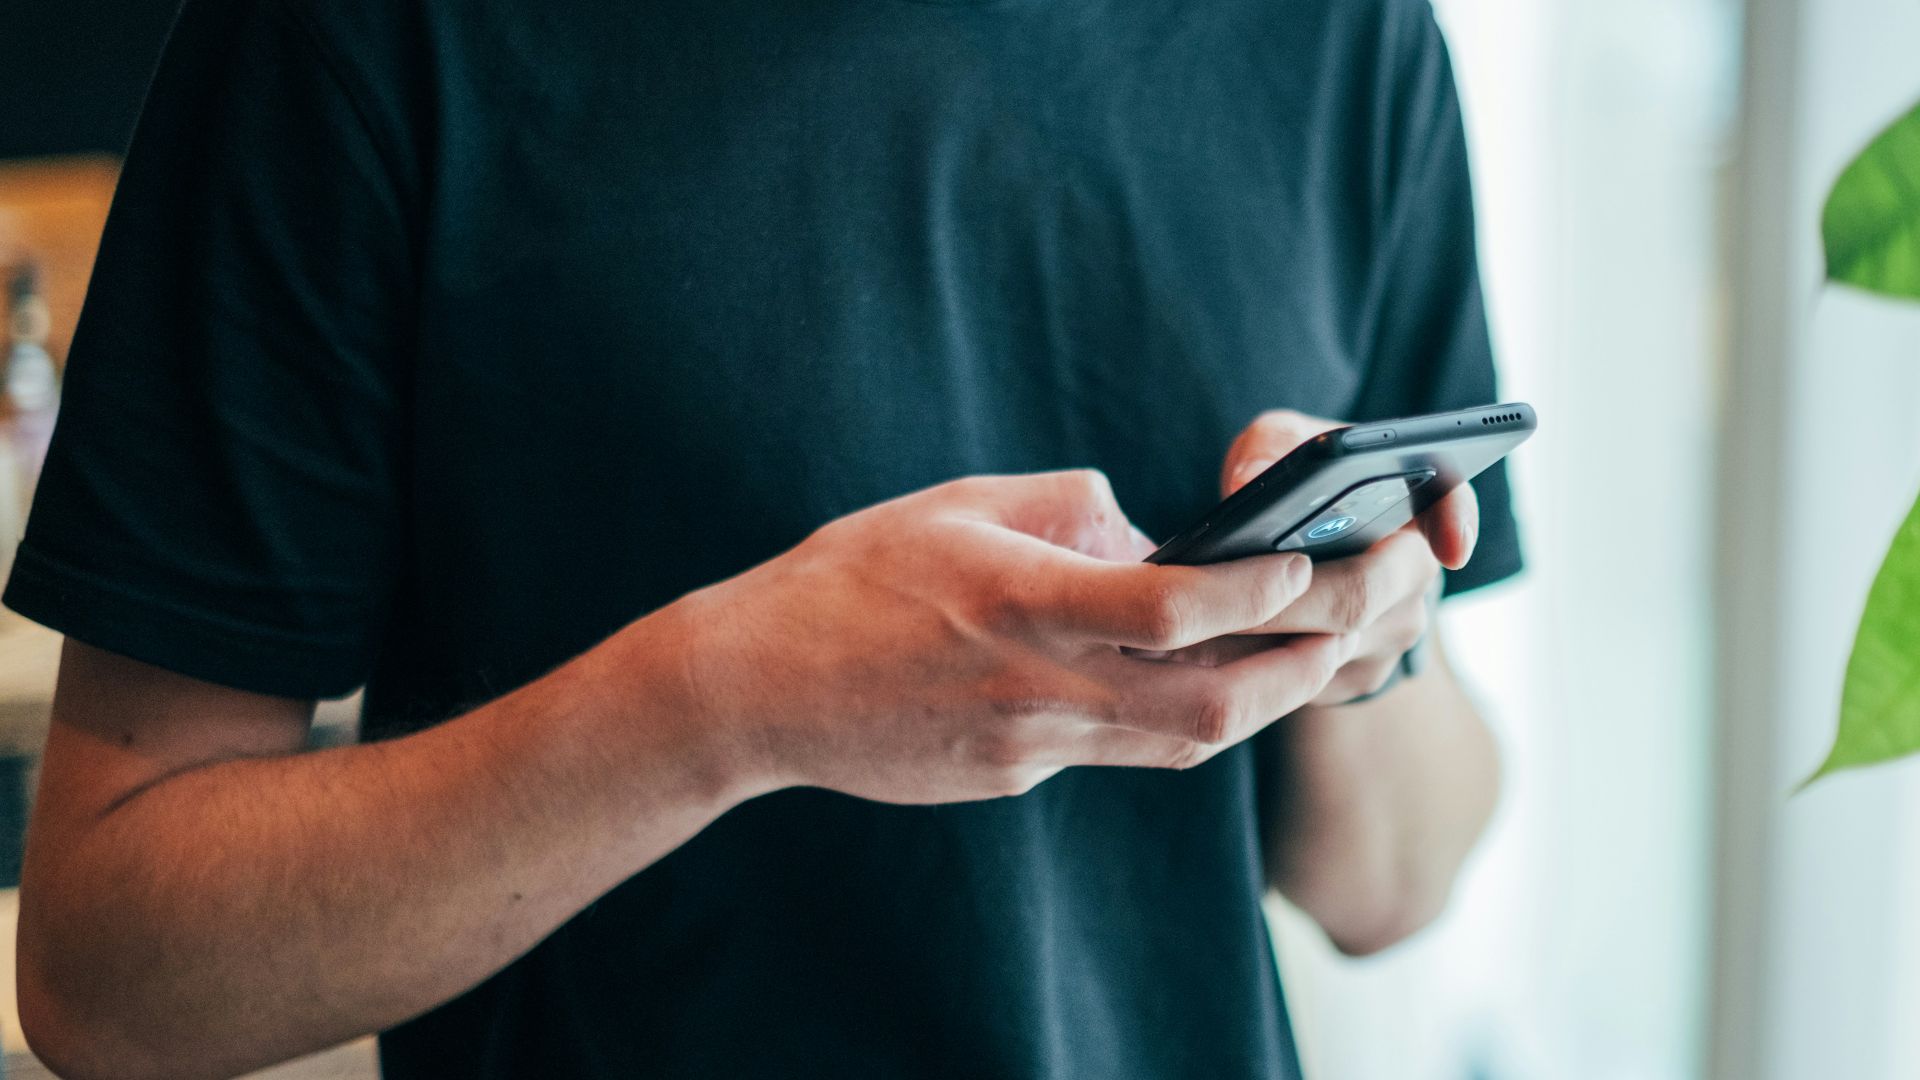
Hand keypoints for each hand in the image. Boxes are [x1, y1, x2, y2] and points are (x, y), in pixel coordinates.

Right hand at [667, 470, 1358, 803]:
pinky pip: (1124, 753)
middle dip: (1308, 663)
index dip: (1262, 589)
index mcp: (1024, 605)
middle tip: (1368, 615)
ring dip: (1267, 700)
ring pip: (1185, 745)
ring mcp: (1031, 748)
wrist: (758, 689)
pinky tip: (1212, 683)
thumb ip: (1066, 509)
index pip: (1176, 609)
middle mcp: (1040, 688)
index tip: (1317, 557)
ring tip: (1322, 652)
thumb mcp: (957, 505)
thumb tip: (1146, 528)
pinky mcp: (1016, 778)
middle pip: (1213, 704)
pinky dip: (1182, 717)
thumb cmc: (849, 578)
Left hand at [1193, 409, 1479, 705]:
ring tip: (1192, 618)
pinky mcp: (1357, 677)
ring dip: (1260, 635)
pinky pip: (1307, 680)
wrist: (1295, 552)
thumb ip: (1270, 447)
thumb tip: (1248, 483)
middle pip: (1360, 594)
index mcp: (1411, 502)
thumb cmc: (1291, 484)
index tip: (1450, 548)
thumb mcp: (1279, 444)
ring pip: (1328, 645)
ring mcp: (1392, 633)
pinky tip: (1205, 649)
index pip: (1450, 503)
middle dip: (1285, 594)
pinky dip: (1254, 664)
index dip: (1456, 524)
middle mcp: (1414, 572)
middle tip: (1219, 589)